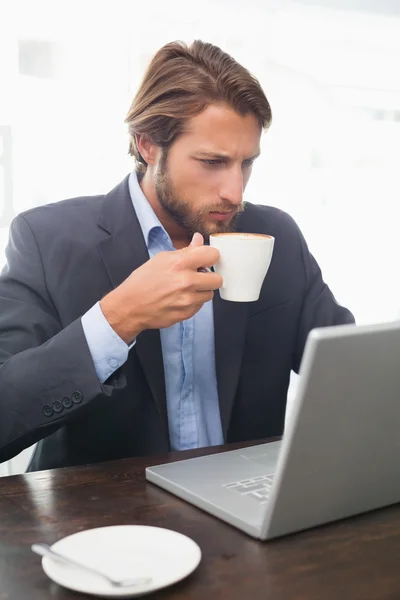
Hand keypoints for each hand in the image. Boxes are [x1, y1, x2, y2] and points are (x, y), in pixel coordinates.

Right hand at [100, 233, 221, 342]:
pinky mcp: (186, 314)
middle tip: (199, 277)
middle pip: (218, 279)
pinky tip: (180, 298)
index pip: (213, 255)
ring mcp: (187, 300)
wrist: (130, 306)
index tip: (206, 260)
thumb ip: (185, 251)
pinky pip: (200, 306)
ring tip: (186, 288)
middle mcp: (186, 282)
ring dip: (202, 291)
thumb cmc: (143, 281)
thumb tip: (199, 240)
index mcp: (180, 264)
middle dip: (210, 277)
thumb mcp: (161, 259)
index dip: (210, 257)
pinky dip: (194, 302)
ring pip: (210, 294)